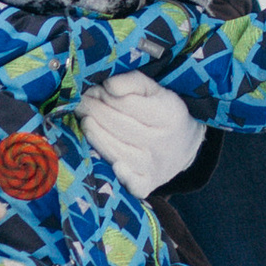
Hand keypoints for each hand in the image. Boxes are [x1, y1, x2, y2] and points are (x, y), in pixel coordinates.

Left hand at [79, 71, 204, 196]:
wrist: (184, 146)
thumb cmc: (163, 113)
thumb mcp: (155, 91)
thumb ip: (133, 82)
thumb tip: (108, 85)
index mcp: (168, 115)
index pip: (128, 104)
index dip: (105, 95)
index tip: (94, 89)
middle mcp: (161, 142)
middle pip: (118, 125)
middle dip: (94, 111)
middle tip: (81, 103)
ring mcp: (154, 166)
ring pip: (117, 150)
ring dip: (94, 134)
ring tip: (84, 120)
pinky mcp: (148, 184)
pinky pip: (133, 183)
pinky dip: (122, 176)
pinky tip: (112, 164)